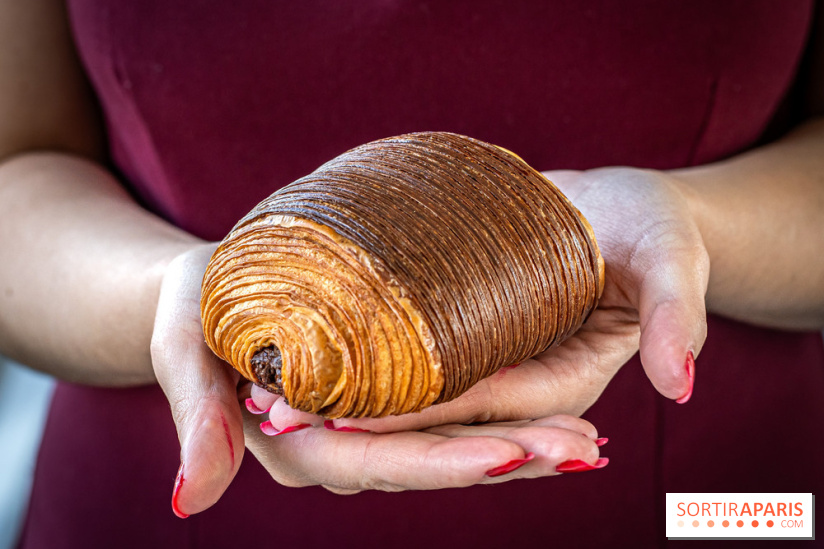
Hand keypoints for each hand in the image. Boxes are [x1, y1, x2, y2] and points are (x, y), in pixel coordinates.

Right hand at [150, 244, 606, 509]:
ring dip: (522, 441)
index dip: (448, 460)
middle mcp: (343, 448)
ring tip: (589, 442)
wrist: (205, 291)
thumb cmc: (193, 310)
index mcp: (299, 447)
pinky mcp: (389, 400)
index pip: (383, 462)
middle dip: (510, 456)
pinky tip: (555, 409)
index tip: (513, 451)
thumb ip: (199, 421)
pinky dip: (503, 413)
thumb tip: (190, 500)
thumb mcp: (183, 352)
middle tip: (583, 449)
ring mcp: (369, 428)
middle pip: (435, 462)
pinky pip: (451, 413)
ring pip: (453, 443)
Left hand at [261, 167, 707, 433]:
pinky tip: (304, 360)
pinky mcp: (464, 340)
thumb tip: (680, 384)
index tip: (347, 417)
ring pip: (411, 400)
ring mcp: (489, 366)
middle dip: (359, 422)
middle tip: (275, 416)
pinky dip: (358, 368)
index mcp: (565, 381)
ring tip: (267, 400)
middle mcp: (519, 385)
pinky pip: (408, 366)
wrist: (617, 210)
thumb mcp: (672, 253)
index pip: (486, 406)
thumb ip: (674, 313)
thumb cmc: (648, 227)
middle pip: (433, 417)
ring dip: (343, 403)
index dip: (418, 414)